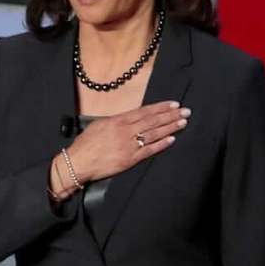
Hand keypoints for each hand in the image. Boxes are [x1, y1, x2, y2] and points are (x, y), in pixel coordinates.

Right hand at [66, 101, 189, 184]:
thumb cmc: (86, 143)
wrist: (79, 161)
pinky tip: (172, 139)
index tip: (173, 104)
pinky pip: (149, 150)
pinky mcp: (131, 159)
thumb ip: (116, 121)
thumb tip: (130, 118)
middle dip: (170, 115)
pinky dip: (161, 144)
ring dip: (170, 128)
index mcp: (118, 120)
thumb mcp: (99, 124)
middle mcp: (126, 131)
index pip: (144, 111)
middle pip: (153, 121)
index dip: (160, 107)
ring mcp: (129, 145)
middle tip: (185, 111)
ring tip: (182, 123)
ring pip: (154, 134)